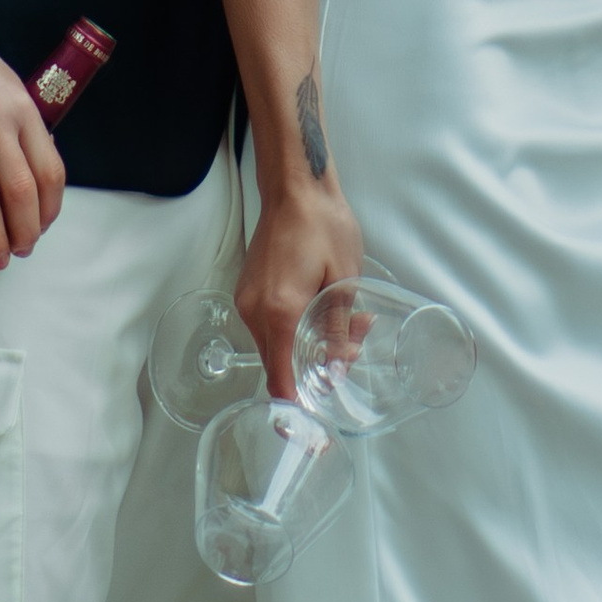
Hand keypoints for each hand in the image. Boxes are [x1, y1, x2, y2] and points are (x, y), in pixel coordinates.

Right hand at [234, 177, 365, 400]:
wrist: (295, 188)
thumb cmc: (323, 225)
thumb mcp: (343, 279)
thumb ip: (337, 329)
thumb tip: (335, 369)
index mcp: (280, 311)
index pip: (281, 379)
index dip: (298, 404)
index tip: (318, 414)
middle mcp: (255, 312)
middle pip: (280, 365)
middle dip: (316, 366)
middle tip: (355, 342)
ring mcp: (247, 301)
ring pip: (276, 346)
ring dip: (307, 344)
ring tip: (348, 319)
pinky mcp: (248, 292)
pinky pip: (269, 326)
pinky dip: (294, 328)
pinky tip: (323, 308)